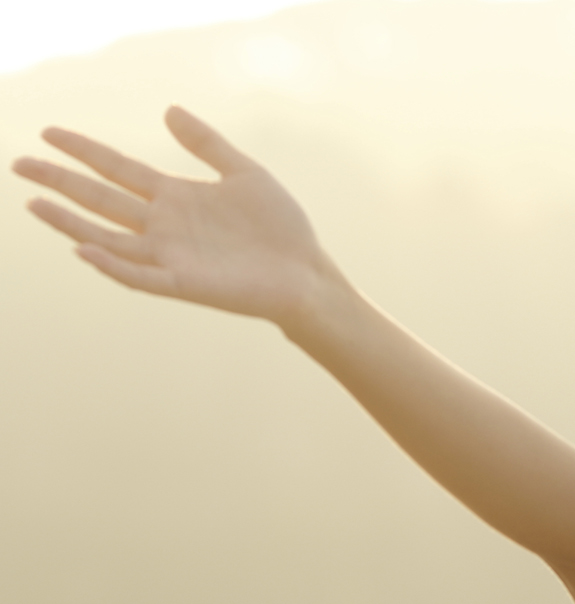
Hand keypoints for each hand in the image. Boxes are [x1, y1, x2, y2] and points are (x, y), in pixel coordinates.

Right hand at [11, 107, 336, 328]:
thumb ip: (207, 144)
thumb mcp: (245, 173)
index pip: (119, 170)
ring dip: (72, 225)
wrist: (307, 273)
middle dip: (61, 182)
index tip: (49, 133)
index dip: (85, 151)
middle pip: (102, 201)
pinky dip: (114, 266)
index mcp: (177, 198)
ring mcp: (172, 257)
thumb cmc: (280, 228)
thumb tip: (168, 109)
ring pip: (109, 240)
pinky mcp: (186, 284)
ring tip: (36, 204)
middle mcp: (165, 227)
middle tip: (19, 165)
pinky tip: (87, 249)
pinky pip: (142, 277)